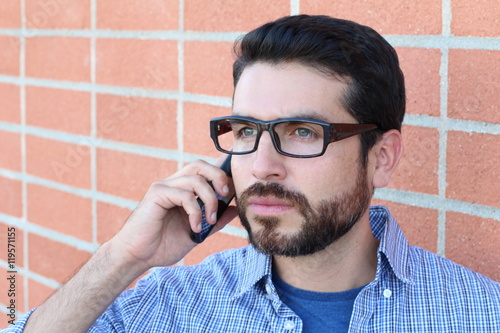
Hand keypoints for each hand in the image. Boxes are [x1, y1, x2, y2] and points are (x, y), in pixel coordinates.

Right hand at [109, 158, 237, 271]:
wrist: (137, 257)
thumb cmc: (162, 245)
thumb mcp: (197, 232)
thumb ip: (214, 221)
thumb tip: (234, 209)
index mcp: (182, 190)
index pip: (204, 171)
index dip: (221, 175)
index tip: (233, 192)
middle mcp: (173, 184)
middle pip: (200, 165)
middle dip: (219, 177)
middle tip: (226, 195)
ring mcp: (164, 187)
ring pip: (196, 179)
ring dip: (209, 200)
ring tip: (210, 220)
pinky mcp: (156, 194)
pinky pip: (185, 195)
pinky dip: (195, 211)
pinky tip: (194, 227)